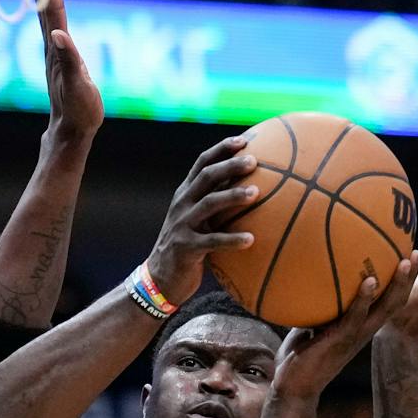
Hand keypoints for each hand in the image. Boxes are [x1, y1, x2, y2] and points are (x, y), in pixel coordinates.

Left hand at [38, 0, 100, 142]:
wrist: (71, 132)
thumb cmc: (78, 111)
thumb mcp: (76, 86)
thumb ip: (69, 60)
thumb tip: (58, 34)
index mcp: (56, 46)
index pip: (48, 5)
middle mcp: (53, 42)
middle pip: (45, 1)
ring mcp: (56, 47)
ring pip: (46, 8)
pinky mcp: (60, 54)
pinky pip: (52, 21)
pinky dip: (46, 3)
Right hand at [144, 135, 259, 300]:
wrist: (161, 277)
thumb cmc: (189, 246)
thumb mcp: (198, 220)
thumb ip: (216, 204)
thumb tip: (253, 190)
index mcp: (185, 194)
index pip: (202, 163)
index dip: (222, 149)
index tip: (244, 140)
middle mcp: (182, 204)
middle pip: (206, 177)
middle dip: (230, 166)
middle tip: (254, 161)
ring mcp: (182, 225)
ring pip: (209, 203)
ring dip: (233, 195)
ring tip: (256, 193)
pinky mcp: (186, 248)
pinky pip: (212, 241)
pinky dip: (232, 239)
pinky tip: (251, 239)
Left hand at [272, 255, 417, 400]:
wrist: (294, 387)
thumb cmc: (300, 356)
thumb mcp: (311, 323)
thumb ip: (318, 304)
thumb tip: (310, 276)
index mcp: (361, 326)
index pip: (387, 301)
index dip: (400, 282)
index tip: (407, 257)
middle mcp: (364, 331)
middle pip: (395, 302)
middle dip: (408, 279)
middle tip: (415, 254)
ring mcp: (354, 337)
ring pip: (384, 309)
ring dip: (397, 285)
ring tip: (405, 262)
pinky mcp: (340, 341)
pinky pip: (356, 317)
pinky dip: (364, 299)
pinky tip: (369, 281)